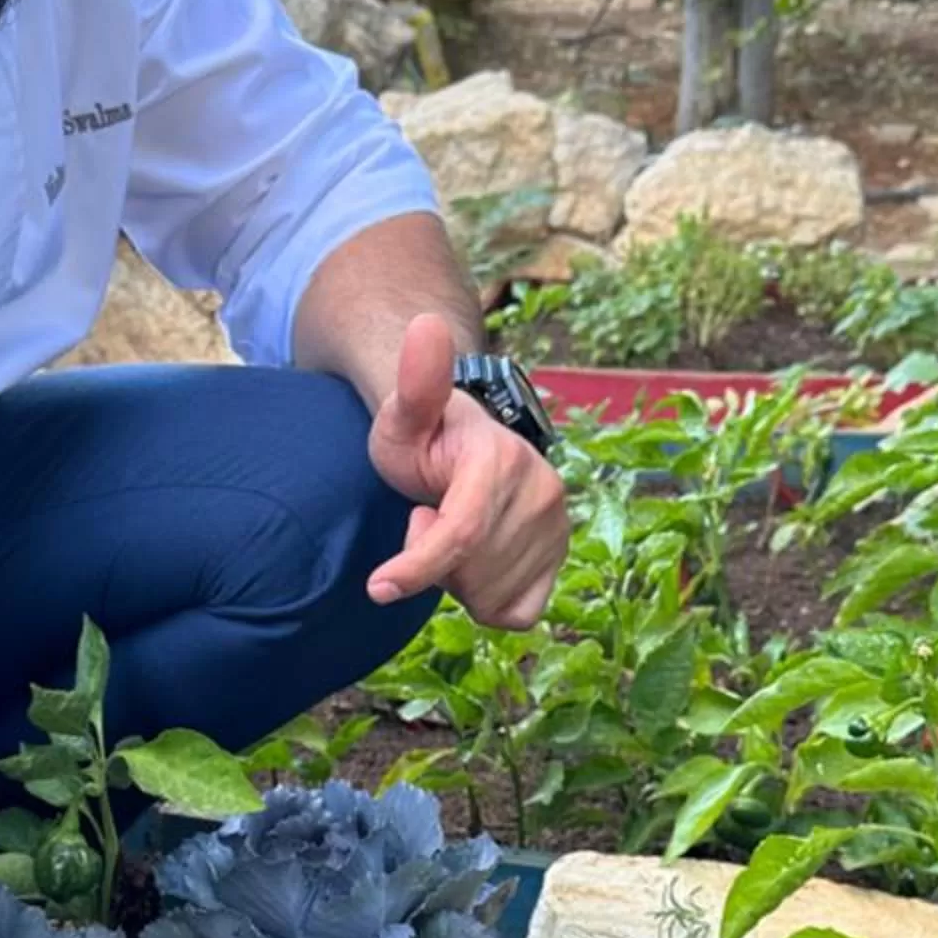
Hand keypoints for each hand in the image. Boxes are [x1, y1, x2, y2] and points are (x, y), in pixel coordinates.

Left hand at [365, 314, 569, 628]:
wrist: (462, 446)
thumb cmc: (422, 435)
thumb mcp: (404, 414)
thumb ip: (414, 382)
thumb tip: (424, 324)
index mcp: (502, 460)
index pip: (462, 533)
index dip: (418, 566)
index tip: (377, 586)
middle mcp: (543, 492)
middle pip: (472, 572)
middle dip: (435, 560)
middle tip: (429, 516)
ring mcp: (558, 526)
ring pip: (491, 598)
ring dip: (459, 579)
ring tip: (454, 532)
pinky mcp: (560, 557)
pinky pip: (517, 614)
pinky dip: (488, 601)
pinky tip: (476, 563)